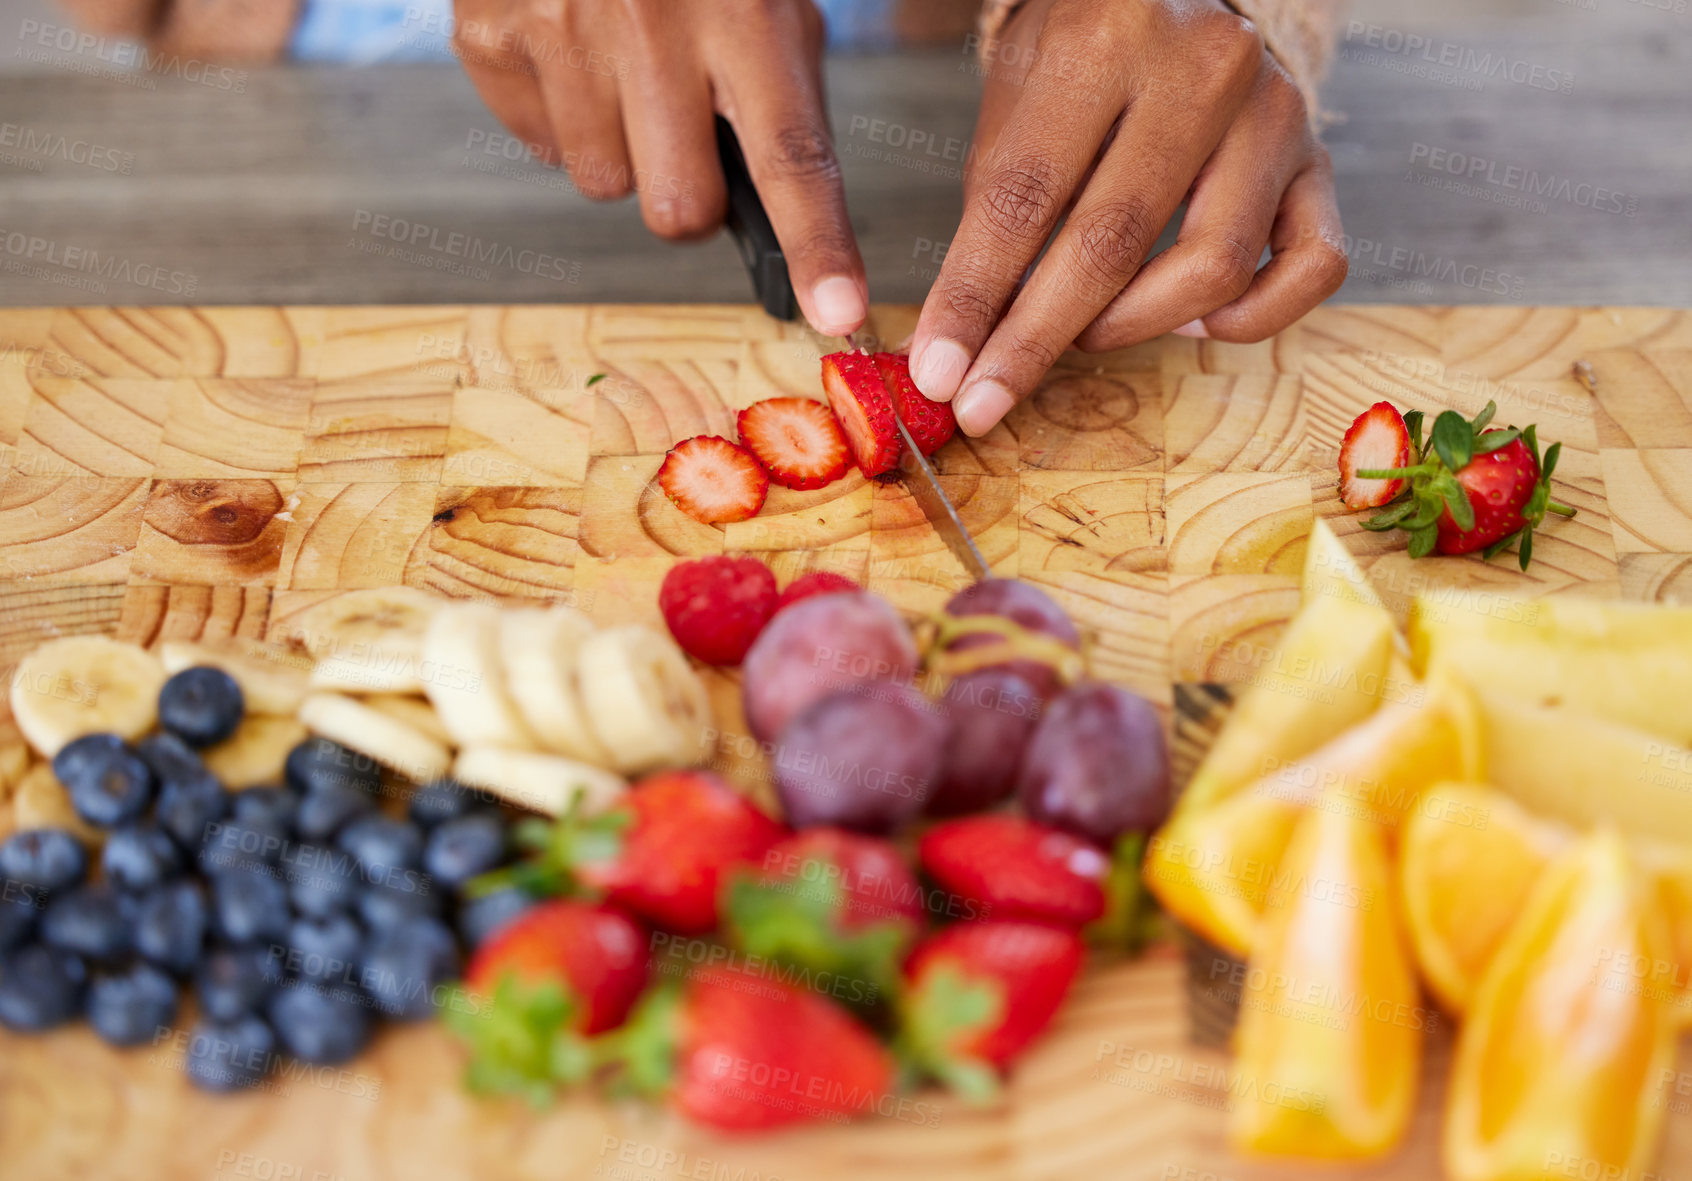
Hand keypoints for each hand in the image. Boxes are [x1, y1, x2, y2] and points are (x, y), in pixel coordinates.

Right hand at [452, 0, 867, 335]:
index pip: (791, 153)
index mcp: (743, 11)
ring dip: (619, 148)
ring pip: (602, 184)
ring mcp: (560, 32)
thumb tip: (780, 213)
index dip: (817, 242)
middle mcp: (650, 24)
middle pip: (677, 211)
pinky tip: (572, 52)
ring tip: (621, 65)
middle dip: (687, 196)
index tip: (836, 310)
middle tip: (684, 132)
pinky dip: (560, 115)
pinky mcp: (490, 38)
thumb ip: (778, 93)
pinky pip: (540, 145)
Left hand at [910, 0, 1347, 434]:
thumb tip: (956, 344)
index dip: (974, 299)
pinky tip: (1191, 318)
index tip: (939, 372)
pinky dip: (1250, 318)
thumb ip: (993, 216)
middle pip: (1112, 244)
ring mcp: (1273, 115)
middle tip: (986, 397)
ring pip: (1213, 270)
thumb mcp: (1018, 104)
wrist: (1180, 1)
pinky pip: (1313, 268)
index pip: (1024, 197)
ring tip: (1085, 331)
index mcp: (1102, 40)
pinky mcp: (1319, 160)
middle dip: (1035, 339)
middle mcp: (1202, 69)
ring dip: (1131, 328)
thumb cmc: (1086, 62)